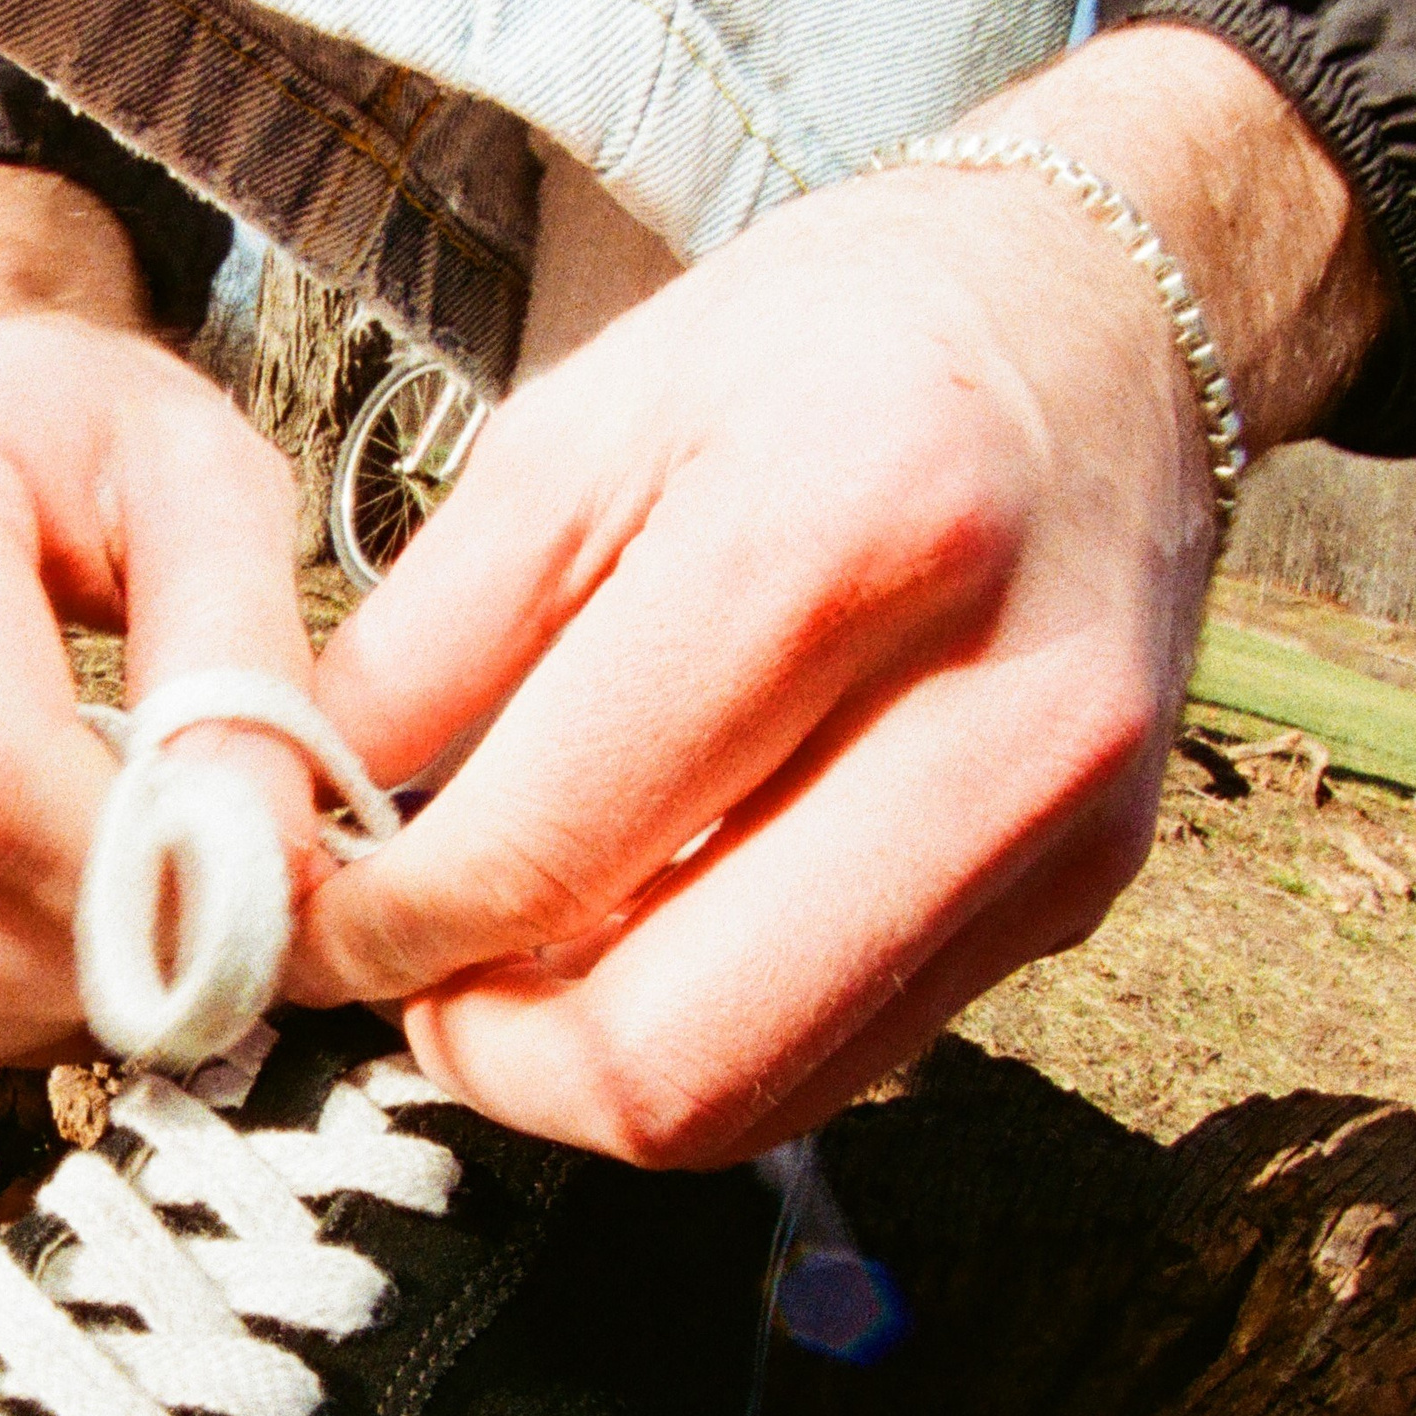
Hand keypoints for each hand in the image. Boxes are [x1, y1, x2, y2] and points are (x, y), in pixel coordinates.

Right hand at [0, 168, 314, 1086]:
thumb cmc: (97, 442)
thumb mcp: (212, 479)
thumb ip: (245, 655)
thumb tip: (255, 865)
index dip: (127, 875)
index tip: (252, 894)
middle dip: (91, 959)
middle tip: (213, 924)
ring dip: (41, 994)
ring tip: (141, 906)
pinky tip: (57, 915)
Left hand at [293, 29, 1386, 1162]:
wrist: (1111, 319)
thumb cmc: (831, 347)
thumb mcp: (586, 420)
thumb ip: (427, 639)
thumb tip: (304, 834)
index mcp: (844, 536)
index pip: (550, 851)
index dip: (389, 931)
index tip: (315, 918)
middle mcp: (992, 713)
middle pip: (672, 1057)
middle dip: (492, 1053)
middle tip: (412, 981)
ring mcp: (1062, 833)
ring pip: (760, 1096)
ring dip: (594, 1066)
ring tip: (516, 961)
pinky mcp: (1082, 901)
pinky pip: (844, 1059)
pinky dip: (713, 1034)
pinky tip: (650, 932)